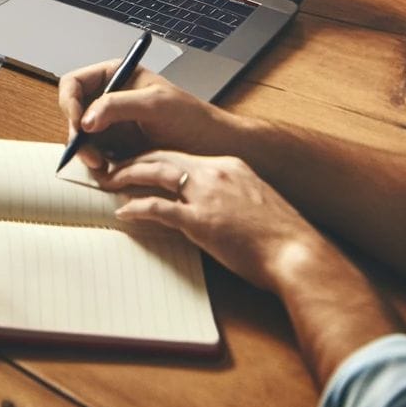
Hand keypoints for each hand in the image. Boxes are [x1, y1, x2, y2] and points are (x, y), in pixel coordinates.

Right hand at [56, 61, 234, 171]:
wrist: (213, 150)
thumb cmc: (193, 119)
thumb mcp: (156, 104)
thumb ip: (118, 105)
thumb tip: (86, 120)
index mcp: (116, 77)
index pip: (75, 83)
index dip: (69, 101)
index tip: (78, 123)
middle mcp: (109, 100)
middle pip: (72, 113)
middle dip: (76, 134)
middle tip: (89, 153)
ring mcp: (111, 126)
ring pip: (80, 138)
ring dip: (85, 153)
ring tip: (101, 165)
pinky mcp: (117, 150)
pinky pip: (94, 156)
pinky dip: (96, 165)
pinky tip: (110, 171)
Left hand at [102, 149, 335, 294]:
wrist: (298, 253)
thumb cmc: (279, 237)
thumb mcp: (252, 202)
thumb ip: (228, 196)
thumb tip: (208, 206)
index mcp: (229, 166)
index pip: (181, 154)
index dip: (153, 157)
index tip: (136, 162)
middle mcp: (216, 172)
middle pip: (162, 156)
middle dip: (132, 160)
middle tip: (110, 168)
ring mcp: (207, 195)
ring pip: (155, 174)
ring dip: (126, 177)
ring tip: (107, 184)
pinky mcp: (201, 220)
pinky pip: (158, 208)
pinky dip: (136, 208)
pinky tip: (124, 212)